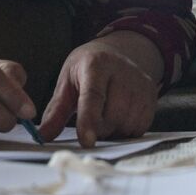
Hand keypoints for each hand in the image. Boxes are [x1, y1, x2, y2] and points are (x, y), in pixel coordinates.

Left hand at [39, 40, 157, 146]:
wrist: (118, 53)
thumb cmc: (87, 69)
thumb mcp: (67, 81)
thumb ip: (56, 110)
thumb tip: (44, 135)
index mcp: (96, 65)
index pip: (93, 96)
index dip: (89, 120)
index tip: (86, 142)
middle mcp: (123, 72)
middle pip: (111, 117)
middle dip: (97, 128)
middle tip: (89, 120)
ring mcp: (141, 84)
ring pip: (125, 125)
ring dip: (112, 131)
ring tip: (104, 115)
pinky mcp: (152, 96)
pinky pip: (139, 128)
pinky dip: (126, 130)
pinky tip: (119, 117)